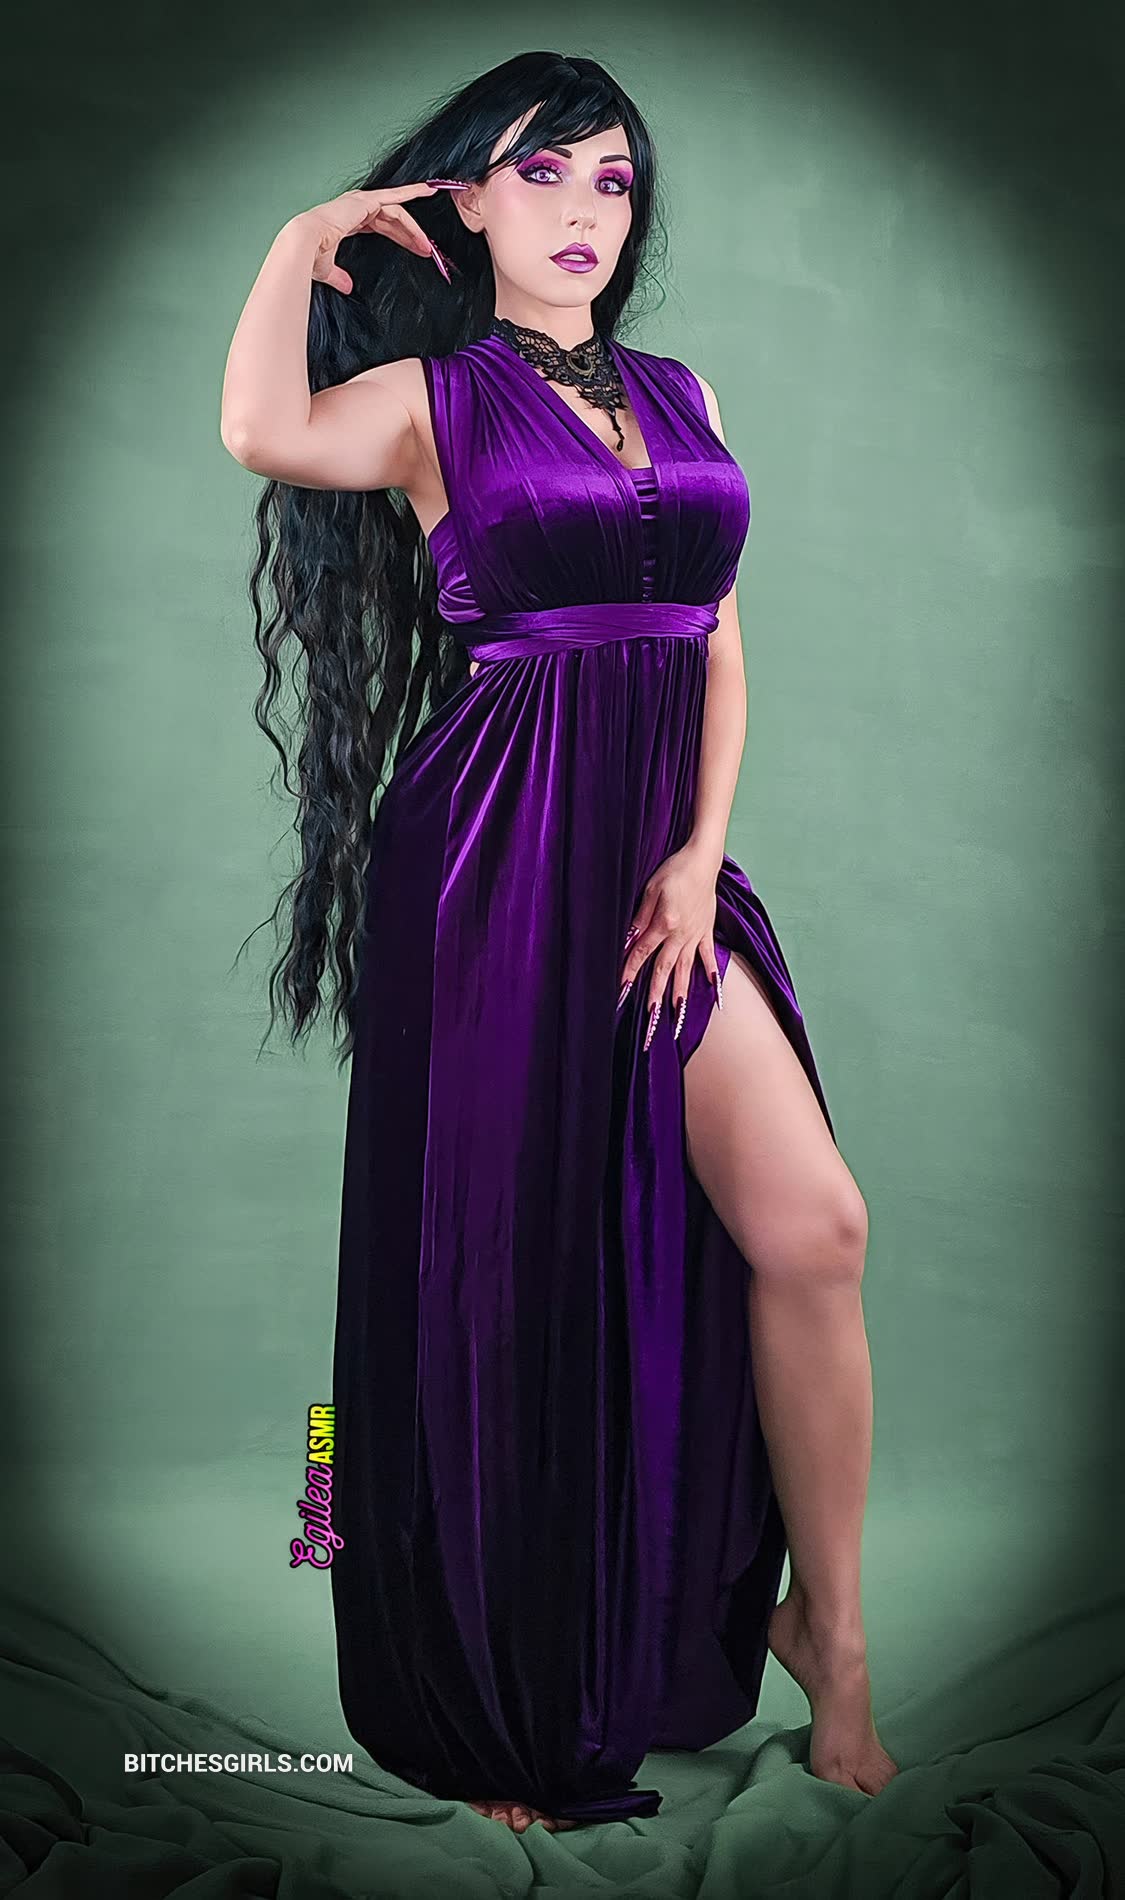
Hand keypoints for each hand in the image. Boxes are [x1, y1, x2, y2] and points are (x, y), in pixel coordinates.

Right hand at [289, 183, 449, 294]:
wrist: (302, 245)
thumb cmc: (309, 255)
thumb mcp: (328, 269)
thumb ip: (339, 276)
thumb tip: (346, 288)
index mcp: (347, 220)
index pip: (379, 225)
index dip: (398, 237)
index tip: (415, 249)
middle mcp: (355, 207)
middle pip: (391, 219)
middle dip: (410, 235)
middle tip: (427, 251)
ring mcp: (361, 202)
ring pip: (397, 211)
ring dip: (414, 228)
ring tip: (428, 245)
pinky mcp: (366, 202)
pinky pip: (396, 202)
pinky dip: (413, 195)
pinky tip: (428, 192)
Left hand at [619, 841, 723, 1045]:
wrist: (703, 861)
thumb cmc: (674, 871)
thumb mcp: (650, 890)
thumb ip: (641, 917)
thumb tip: (630, 939)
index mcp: (664, 924)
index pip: (643, 953)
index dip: (630, 971)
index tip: (621, 990)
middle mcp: (681, 935)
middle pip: (664, 969)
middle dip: (656, 994)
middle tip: (651, 1018)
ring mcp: (695, 935)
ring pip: (685, 969)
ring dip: (680, 991)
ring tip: (677, 1013)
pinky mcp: (706, 930)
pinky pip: (708, 955)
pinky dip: (711, 972)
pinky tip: (711, 988)